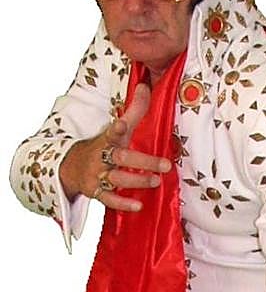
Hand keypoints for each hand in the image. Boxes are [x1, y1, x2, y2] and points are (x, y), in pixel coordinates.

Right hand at [59, 83, 171, 210]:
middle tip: (165, 165)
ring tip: (156, 182)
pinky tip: (138, 205)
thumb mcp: (117, 129)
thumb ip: (134, 110)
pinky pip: (109, 199)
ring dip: (138, 182)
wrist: (72, 167)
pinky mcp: (95, 192)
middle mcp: (101, 157)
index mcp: (107, 139)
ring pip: (117, 179)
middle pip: (121, 158)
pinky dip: (123, 203)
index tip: (120, 124)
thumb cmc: (103, 146)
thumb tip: (145, 86)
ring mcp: (97, 175)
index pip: (111, 132)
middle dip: (143, 162)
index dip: (116, 128)